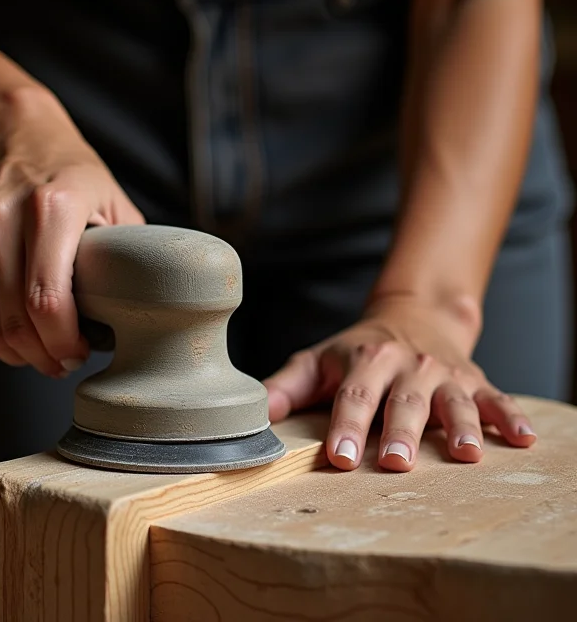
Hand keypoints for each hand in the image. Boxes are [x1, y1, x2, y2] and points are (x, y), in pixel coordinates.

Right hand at [0, 87, 143, 376]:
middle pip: (15, 320)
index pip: (46, 300)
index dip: (63, 342)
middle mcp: (2, 220)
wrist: (10, 137)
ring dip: (18, 354)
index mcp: (52, 208)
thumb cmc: (70, 173)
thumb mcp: (113, 199)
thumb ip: (127, 250)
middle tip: (65, 363)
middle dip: (44, 356)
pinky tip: (16, 338)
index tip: (80, 353)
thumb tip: (144, 304)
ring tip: (44, 354)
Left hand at [263, 294, 536, 471]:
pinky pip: (497, 399)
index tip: (340, 458)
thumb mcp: (318, 361)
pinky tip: (523, 439)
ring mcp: (444, 373)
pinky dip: (510, 417)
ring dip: (460, 426)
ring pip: (452, 400)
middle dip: (401, 432)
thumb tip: (254, 417)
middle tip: (396, 463)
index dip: (346, 427)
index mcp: (366, 361)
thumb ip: (286, 386)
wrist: (412, 315)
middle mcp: (407, 365)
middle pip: (403, 402)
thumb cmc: (357, 351)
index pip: (353, 397)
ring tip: (466, 454)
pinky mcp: (474, 381)